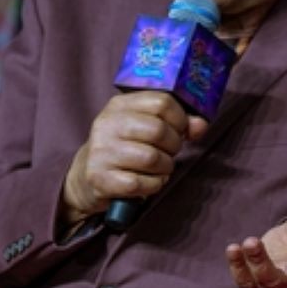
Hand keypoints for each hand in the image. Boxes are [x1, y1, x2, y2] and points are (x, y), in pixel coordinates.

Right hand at [62, 92, 206, 223]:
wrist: (86, 176)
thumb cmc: (126, 148)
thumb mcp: (146, 126)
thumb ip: (178, 122)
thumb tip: (200, 125)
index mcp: (120, 105)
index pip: (162, 102)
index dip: (180, 119)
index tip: (179, 130)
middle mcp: (107, 124)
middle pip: (159, 130)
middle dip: (173, 146)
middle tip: (168, 153)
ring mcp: (101, 152)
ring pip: (152, 158)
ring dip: (164, 168)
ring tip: (158, 169)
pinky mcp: (99, 179)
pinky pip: (140, 183)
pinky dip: (152, 185)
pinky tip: (147, 182)